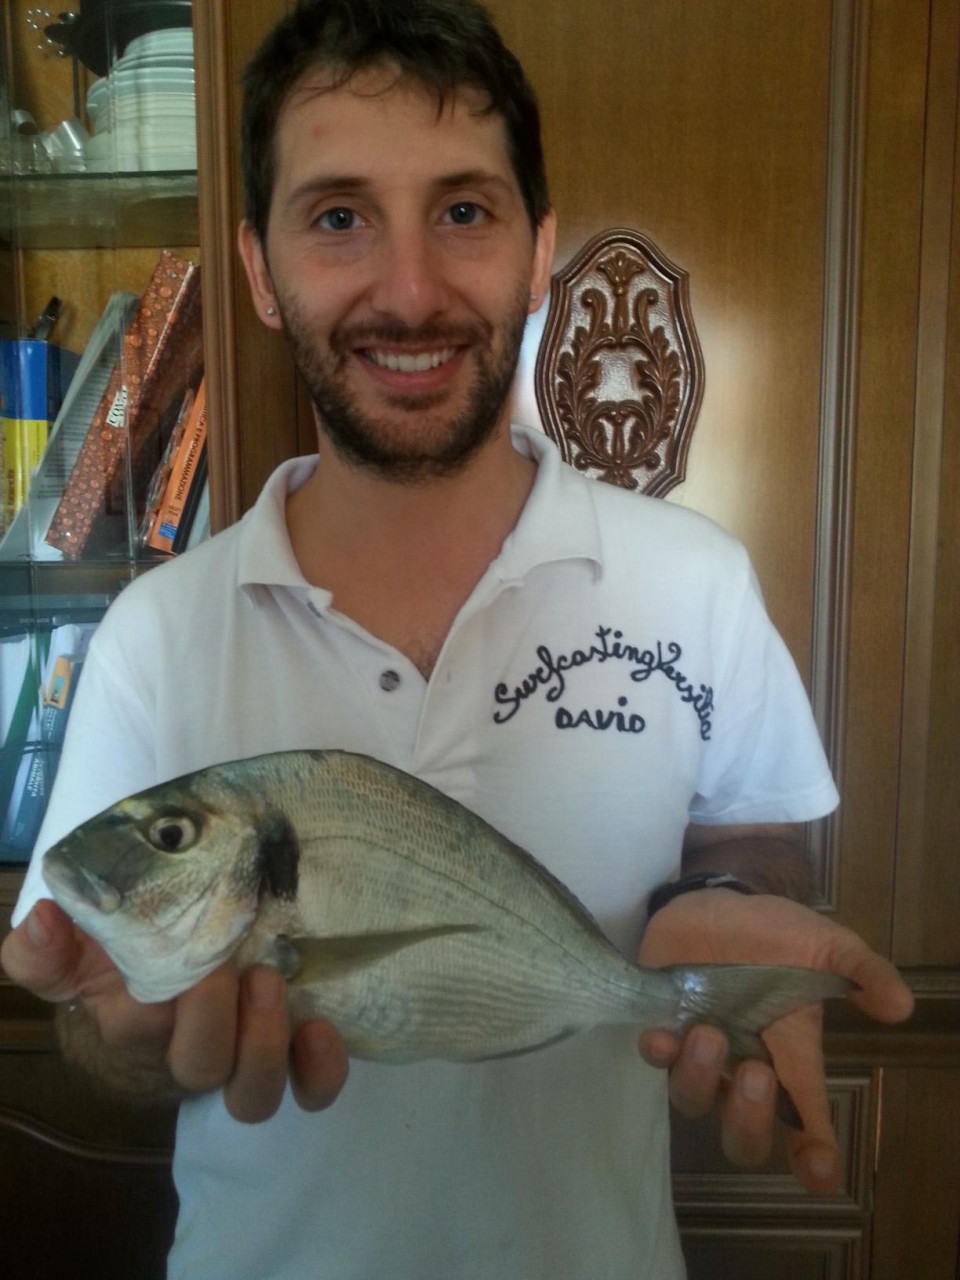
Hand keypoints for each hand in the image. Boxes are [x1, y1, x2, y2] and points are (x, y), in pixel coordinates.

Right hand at [0, 899, 348, 1121]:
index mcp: (135, 1020)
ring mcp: (242, 1058)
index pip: (130, 1028)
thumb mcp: (90, 933)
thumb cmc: (143, 937)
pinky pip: (312, 1089)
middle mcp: (186, 1049)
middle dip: (211, 1017)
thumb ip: (52, 941)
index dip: (143, 1006)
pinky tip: (321, 1031)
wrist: (193, 940)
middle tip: (227, 960)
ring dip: (262, 1046)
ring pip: (250, 1094)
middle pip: (196, 1065)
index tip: (159, 957)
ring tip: (271, 983)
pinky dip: (321, 1071)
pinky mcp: (293, 1056)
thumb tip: (40, 921)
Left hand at [636, 889, 913, 1192]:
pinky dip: (657, 1053)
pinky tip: (660, 1036)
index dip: (813, 1156)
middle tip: (755, 1075)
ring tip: (707, 1033)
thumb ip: (861, 973)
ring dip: (699, 1076)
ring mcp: (698, 1054)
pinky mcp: (661, 1026)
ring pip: (693, 1099)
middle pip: (744, 1134)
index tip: (817, 1170)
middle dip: (749, 1118)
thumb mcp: (826, 945)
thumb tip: (901, 1005)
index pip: (806, 1123)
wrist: (718, 902)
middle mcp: (742, 1069)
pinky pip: (654, 1059)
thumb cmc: (774, 935)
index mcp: (790, 1058)